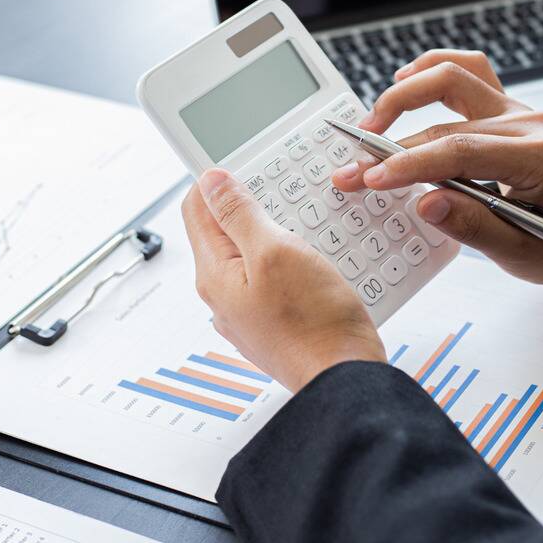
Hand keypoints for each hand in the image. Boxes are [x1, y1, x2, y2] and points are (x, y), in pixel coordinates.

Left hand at [182, 169, 384, 391]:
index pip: (197, 209)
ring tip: (307, 229)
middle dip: (253, 207)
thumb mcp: (276, 251)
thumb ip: (240, 214)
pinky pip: (276, 281)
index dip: (217, 180)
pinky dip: (293, 263)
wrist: (346, 378)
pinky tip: (318, 262)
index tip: (246, 164)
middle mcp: (224, 297)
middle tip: (285, 194)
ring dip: (278, 234)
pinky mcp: (275, 325)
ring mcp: (249, 314)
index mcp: (214, 276)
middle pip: (226, 232)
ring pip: (254, 256)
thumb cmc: (315, 322)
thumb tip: (212, 182)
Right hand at [333, 50, 542, 284]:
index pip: (462, 152)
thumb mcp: (520, 253)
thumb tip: (426, 202)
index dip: (410, 164)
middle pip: (447, 120)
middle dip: (391, 146)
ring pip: (454, 76)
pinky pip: (468, 70)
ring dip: (406, 94)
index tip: (372, 179)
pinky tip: (403, 80)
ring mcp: (517, 109)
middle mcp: (529, 124)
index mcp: (539, 159)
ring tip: (370, 123)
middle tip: (354, 170)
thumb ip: (473, 227)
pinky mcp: (505, 107)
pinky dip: (432, 69)